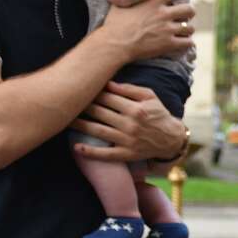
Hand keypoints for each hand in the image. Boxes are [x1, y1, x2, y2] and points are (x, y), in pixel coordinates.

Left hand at [71, 81, 187, 162]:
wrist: (171, 139)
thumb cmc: (158, 114)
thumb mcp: (150, 97)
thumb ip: (130, 89)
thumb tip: (108, 83)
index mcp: (136, 108)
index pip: (108, 97)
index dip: (93, 92)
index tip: (81, 88)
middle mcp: (130, 124)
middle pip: (99, 112)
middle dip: (83, 106)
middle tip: (68, 101)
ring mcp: (127, 141)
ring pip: (98, 131)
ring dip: (80, 125)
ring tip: (66, 119)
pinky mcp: (127, 154)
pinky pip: (106, 154)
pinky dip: (90, 152)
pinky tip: (76, 147)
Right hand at [101, 0, 195, 62]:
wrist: (114, 44)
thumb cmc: (114, 24)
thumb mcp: (121, 3)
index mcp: (153, 2)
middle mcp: (163, 14)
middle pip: (189, 9)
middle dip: (189, 12)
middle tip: (186, 14)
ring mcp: (167, 30)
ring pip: (190, 28)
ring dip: (188, 29)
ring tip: (183, 30)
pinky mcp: (168, 44)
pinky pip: (188, 43)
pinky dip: (187, 42)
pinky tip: (183, 42)